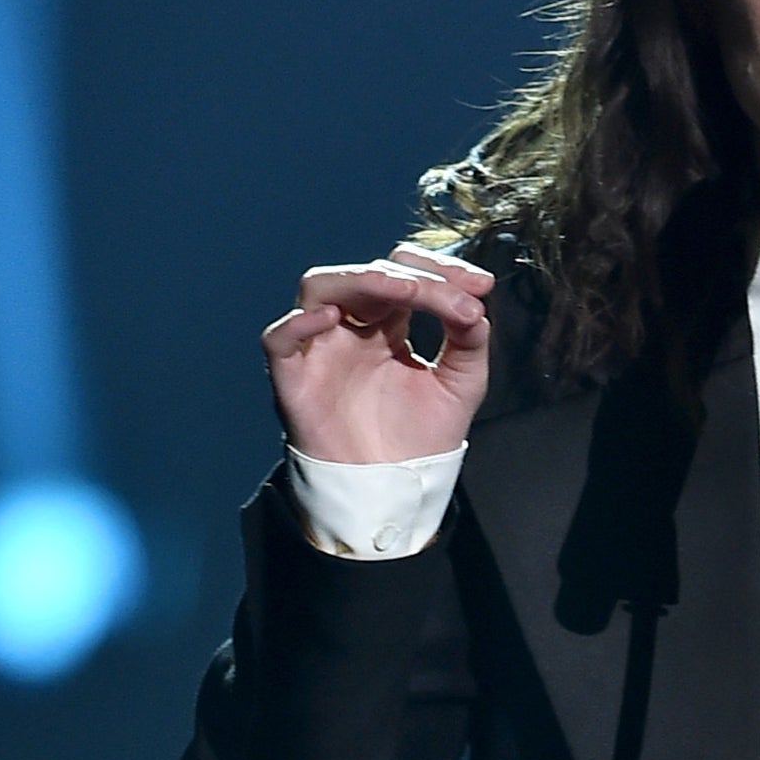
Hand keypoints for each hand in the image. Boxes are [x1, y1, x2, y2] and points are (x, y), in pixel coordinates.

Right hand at [261, 243, 494, 462]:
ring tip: (404, 290)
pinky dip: (297, 323)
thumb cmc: (422, 434)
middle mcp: (352, 328)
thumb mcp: (462, 381)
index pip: (405, 273)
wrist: (395, 488)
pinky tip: (333, 318)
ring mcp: (321, 349)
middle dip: (413, 275)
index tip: (482, 285)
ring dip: (362, 279)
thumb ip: (471, 338)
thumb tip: (475, 303)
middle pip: (368, 274)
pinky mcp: (295, 380)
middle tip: (452, 293)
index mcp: (389, 323)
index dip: (441, 270)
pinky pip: (278, 340)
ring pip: (320, 288)